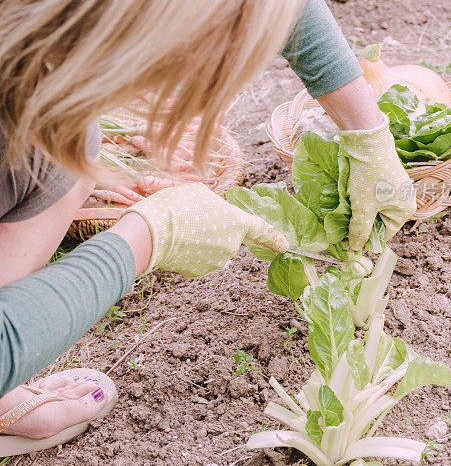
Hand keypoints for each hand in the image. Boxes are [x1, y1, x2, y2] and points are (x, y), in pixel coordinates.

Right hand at [122, 183, 288, 276]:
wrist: (150, 233)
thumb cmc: (176, 205)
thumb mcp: (200, 193)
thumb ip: (217, 206)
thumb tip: (216, 216)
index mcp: (237, 222)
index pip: (262, 230)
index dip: (275, 238)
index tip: (285, 246)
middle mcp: (231, 245)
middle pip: (230, 238)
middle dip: (216, 231)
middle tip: (194, 220)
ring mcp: (215, 262)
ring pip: (213, 249)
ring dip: (201, 241)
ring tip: (180, 229)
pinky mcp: (198, 273)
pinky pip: (198, 260)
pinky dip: (190, 252)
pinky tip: (176, 242)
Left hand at [339, 117, 416, 250]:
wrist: (368, 142)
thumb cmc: (369, 177)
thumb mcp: (363, 208)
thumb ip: (359, 230)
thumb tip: (353, 248)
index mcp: (405, 210)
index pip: (384, 234)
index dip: (365, 240)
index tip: (347, 244)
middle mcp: (403, 200)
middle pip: (378, 222)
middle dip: (361, 225)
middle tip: (341, 228)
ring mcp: (394, 189)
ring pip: (372, 209)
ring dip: (358, 212)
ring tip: (343, 213)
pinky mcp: (383, 179)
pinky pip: (371, 197)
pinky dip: (359, 200)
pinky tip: (348, 199)